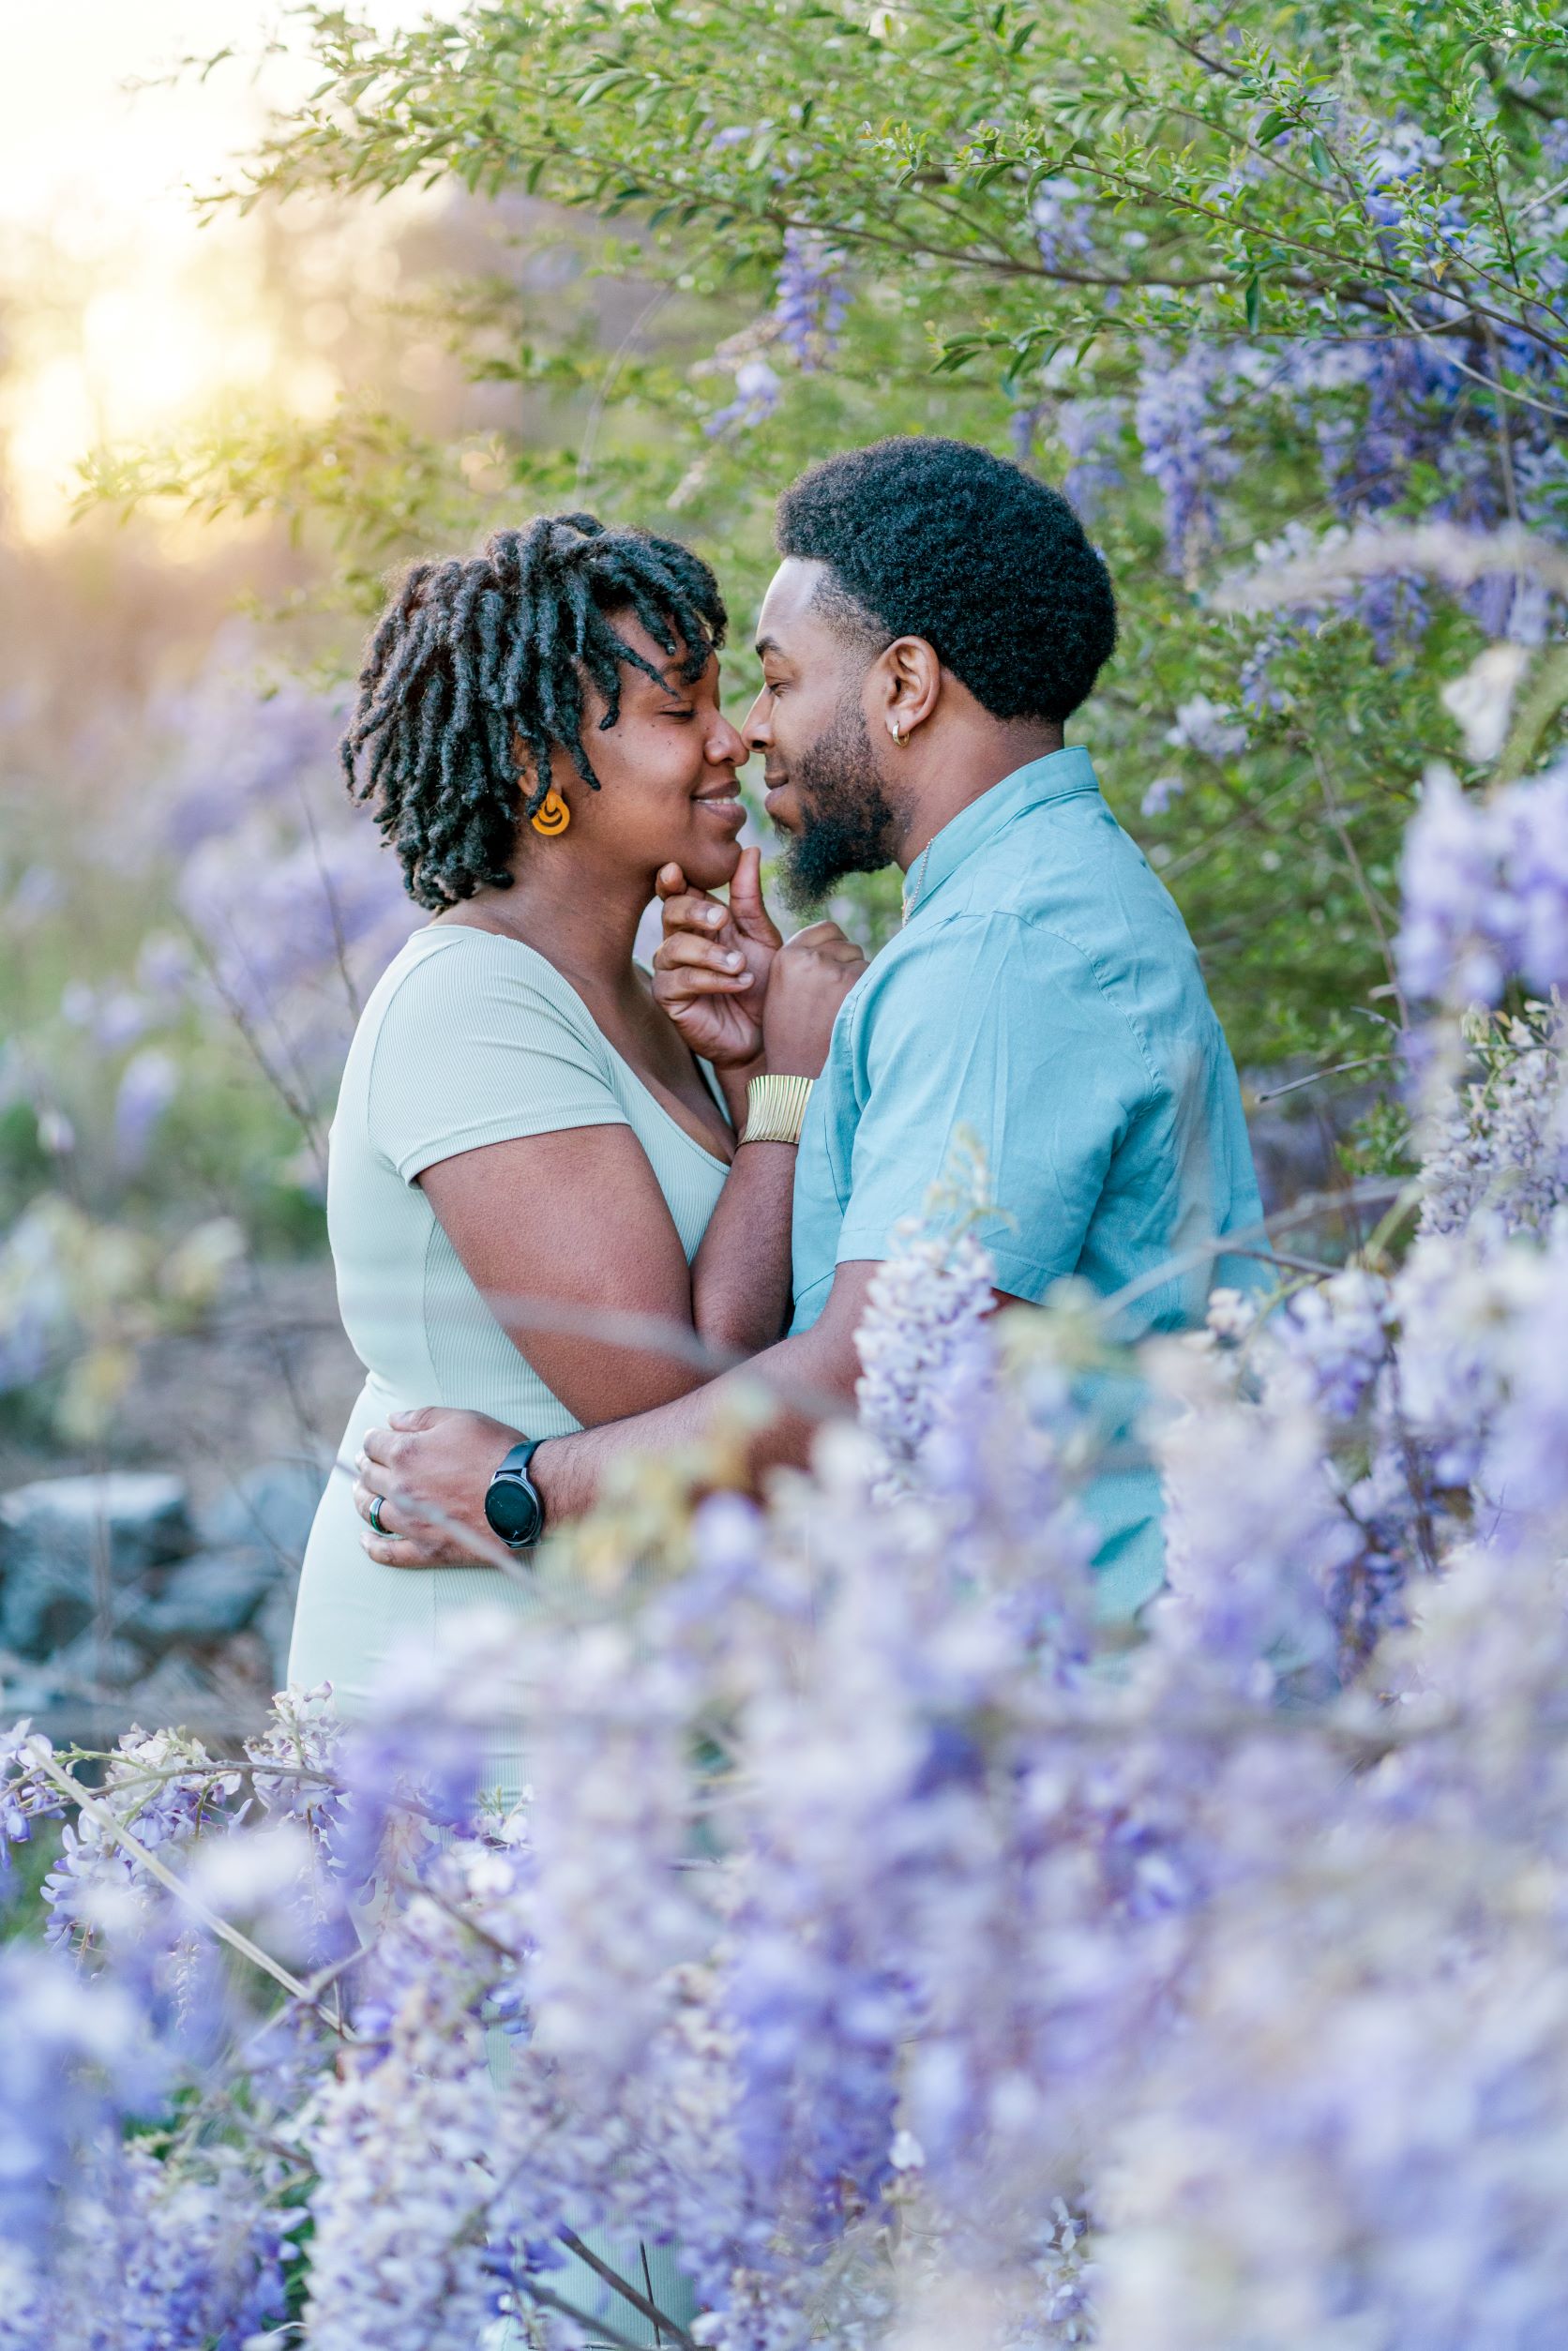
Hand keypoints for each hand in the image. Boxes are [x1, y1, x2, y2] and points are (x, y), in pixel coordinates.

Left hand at [354, 1406, 522, 1567]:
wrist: (525, 1496)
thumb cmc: (497, 1452)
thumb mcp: (462, 1420)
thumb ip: (422, 1417)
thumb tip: (392, 1420)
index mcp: (406, 1453)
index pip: (374, 1445)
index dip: (373, 1440)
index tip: (374, 1440)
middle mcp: (401, 1488)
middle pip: (369, 1476)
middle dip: (365, 1466)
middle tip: (366, 1464)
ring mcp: (411, 1521)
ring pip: (371, 1512)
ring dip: (362, 1499)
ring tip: (362, 1494)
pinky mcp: (426, 1549)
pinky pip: (389, 1553)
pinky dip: (373, 1547)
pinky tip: (366, 1540)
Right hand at [651, 846, 781, 1067]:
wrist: (767, 1034)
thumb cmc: (763, 983)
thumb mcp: (761, 935)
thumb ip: (749, 897)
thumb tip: (750, 849)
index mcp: (700, 921)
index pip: (678, 891)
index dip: (672, 879)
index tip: (677, 870)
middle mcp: (680, 941)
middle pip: (670, 912)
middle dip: (694, 911)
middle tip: (722, 920)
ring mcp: (672, 971)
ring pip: (674, 947)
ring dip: (710, 953)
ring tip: (740, 964)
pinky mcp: (670, 999)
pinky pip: (682, 980)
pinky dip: (712, 979)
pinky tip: (739, 982)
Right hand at [763, 921, 867, 1076]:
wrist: (800, 1078)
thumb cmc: (792, 1040)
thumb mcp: (782, 993)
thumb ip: (803, 964)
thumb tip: (839, 943)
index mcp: (787, 956)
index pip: (826, 929)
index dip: (833, 949)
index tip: (830, 972)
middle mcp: (811, 958)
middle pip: (848, 945)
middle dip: (846, 967)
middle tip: (834, 1002)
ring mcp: (836, 971)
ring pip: (864, 962)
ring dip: (860, 982)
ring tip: (842, 1014)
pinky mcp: (859, 987)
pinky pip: (877, 979)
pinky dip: (872, 996)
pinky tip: (855, 1018)